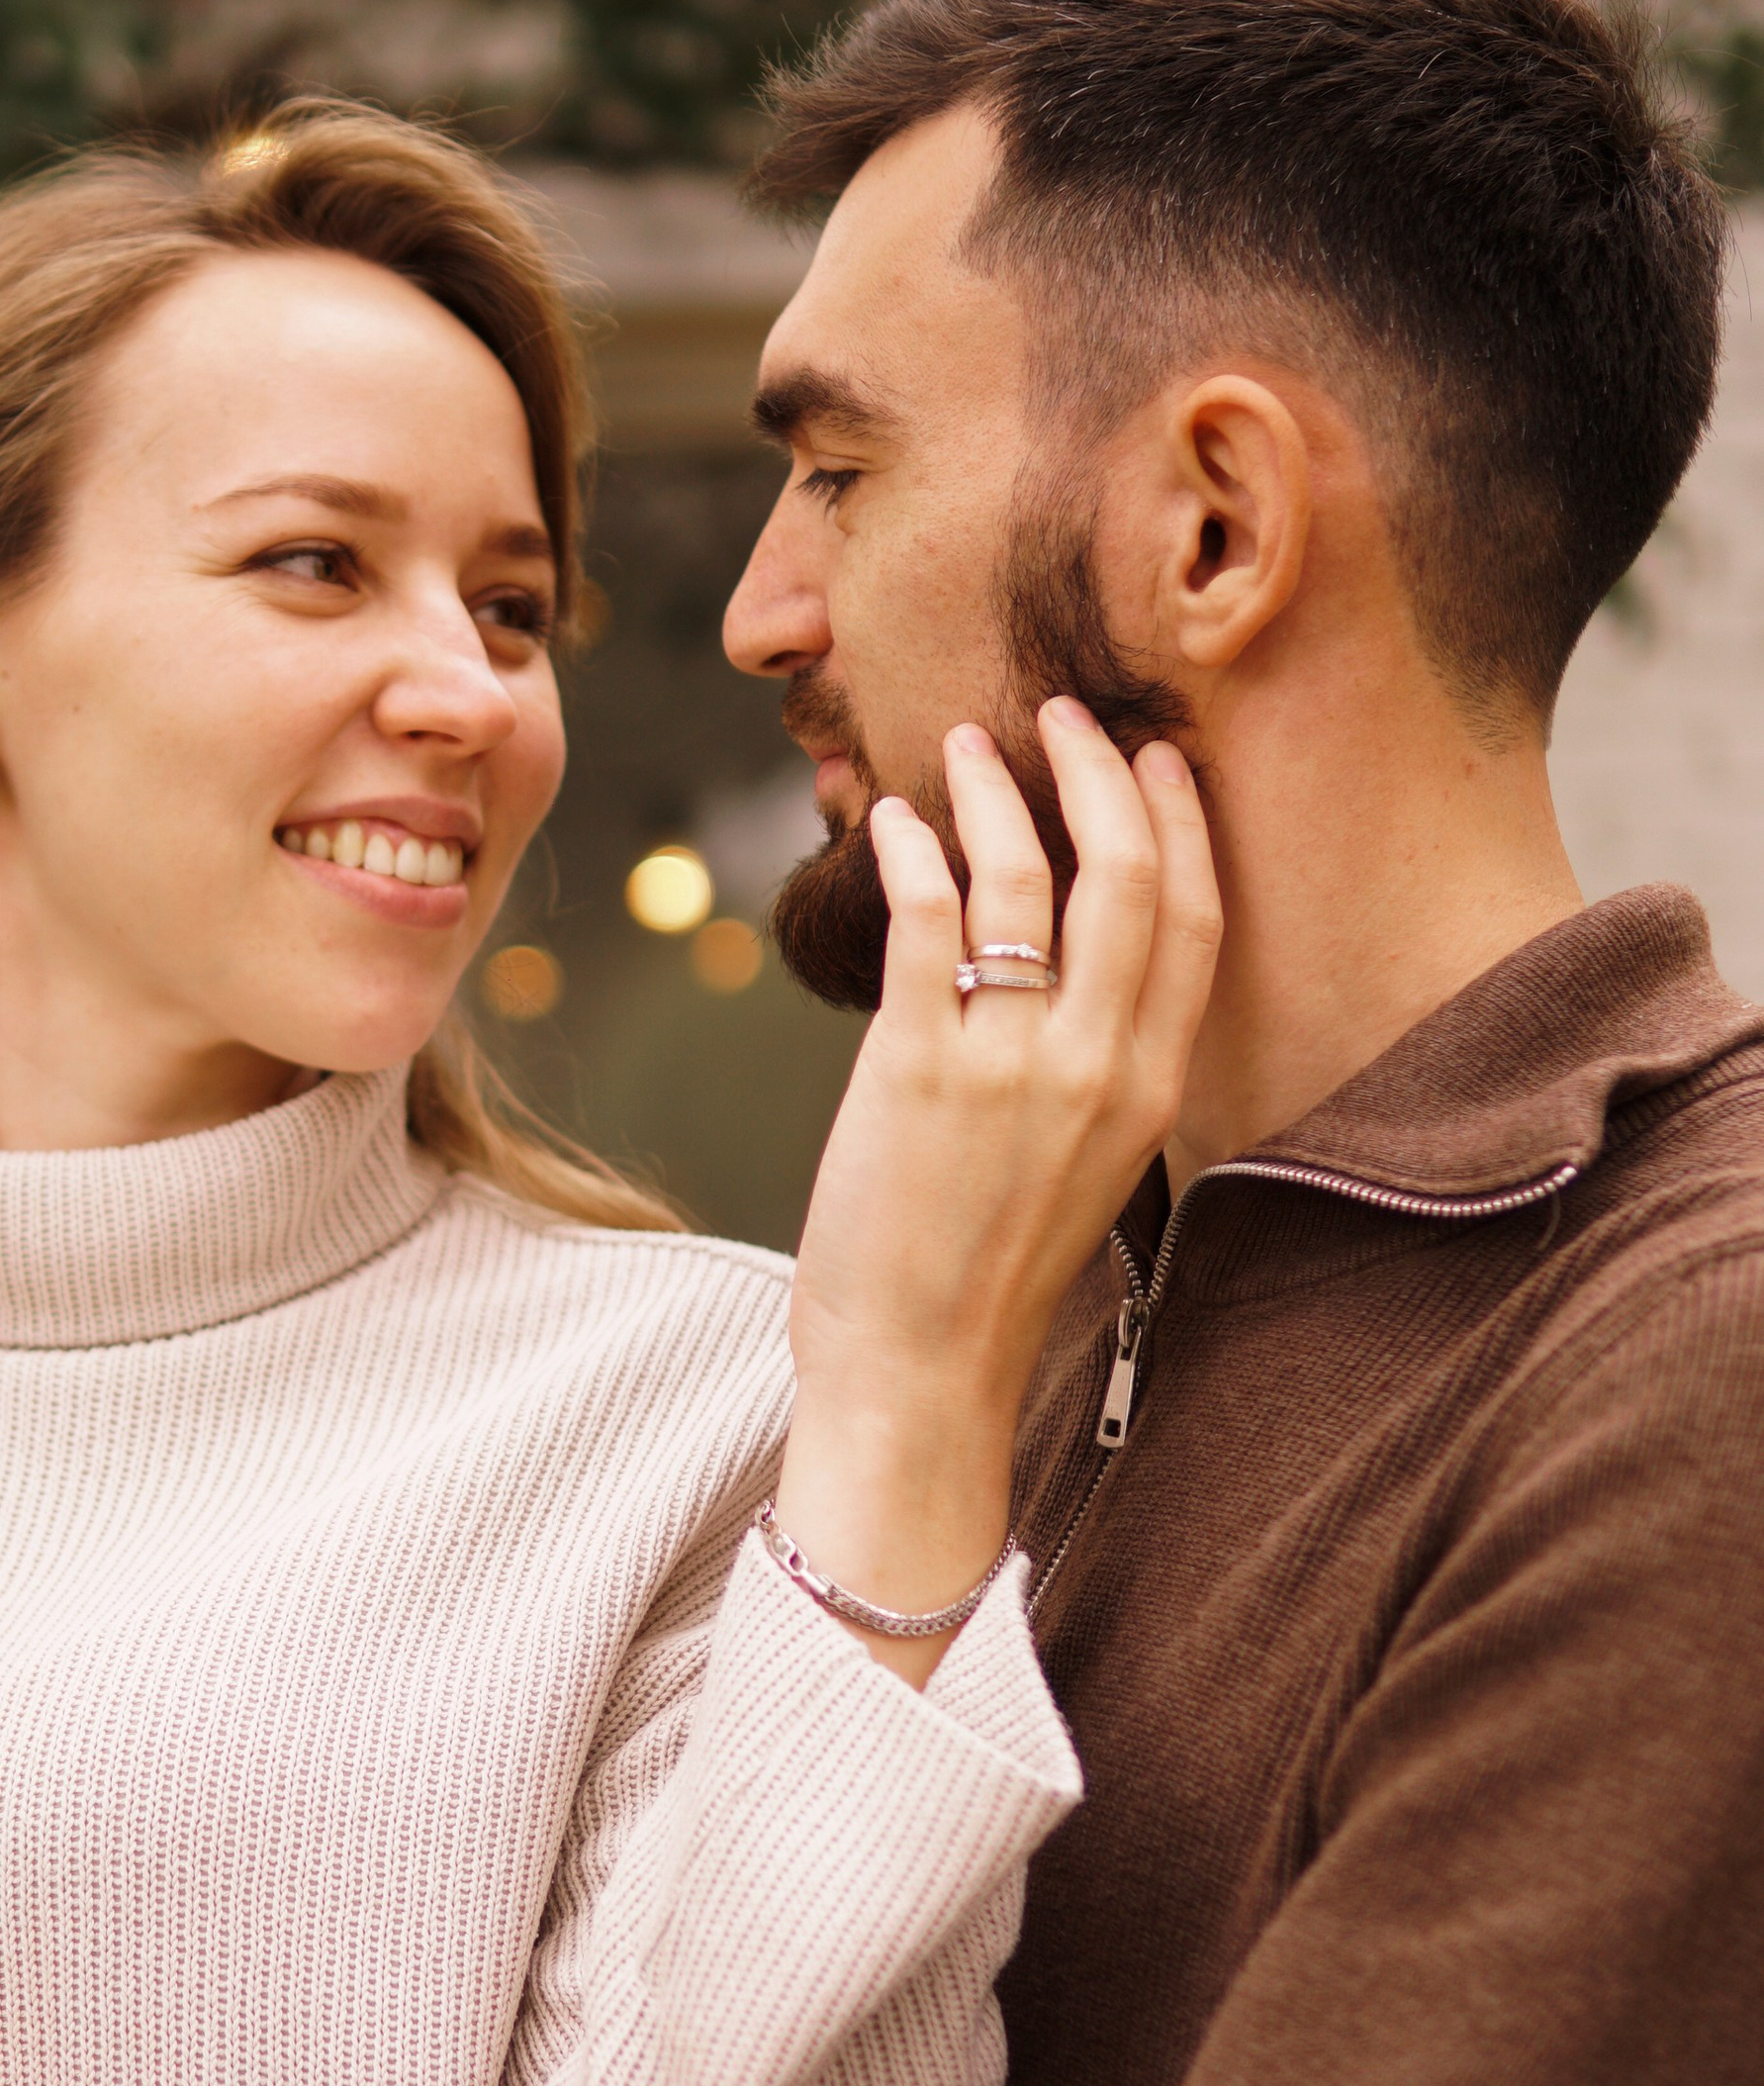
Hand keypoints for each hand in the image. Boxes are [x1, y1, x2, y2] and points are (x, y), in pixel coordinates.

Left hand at [775, 705, 1217, 1671]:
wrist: (919, 1372)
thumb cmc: (985, 1277)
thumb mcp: (1079, 1168)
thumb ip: (1088, 1070)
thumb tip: (1057, 969)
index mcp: (1148, 1091)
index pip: (1193, 923)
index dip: (1178, 826)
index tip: (1153, 757)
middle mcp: (1096, 1069)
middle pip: (1127, 879)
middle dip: (1098, 776)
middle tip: (1063, 712)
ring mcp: (1011, 1069)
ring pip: (1025, 885)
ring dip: (994, 797)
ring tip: (962, 746)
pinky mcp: (918, 1072)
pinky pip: (927, 926)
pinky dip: (912, 854)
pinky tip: (891, 822)